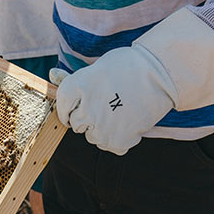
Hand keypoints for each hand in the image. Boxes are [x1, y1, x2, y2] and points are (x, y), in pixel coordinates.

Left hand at [50, 44, 175, 155]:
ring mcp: (100, 126)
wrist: (161, 73)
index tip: (78, 107)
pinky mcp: (117, 140)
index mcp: (76, 87)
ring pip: (93, 137)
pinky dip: (119, 138)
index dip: (69, 109)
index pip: (62, 106)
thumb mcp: (97, 68)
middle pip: (76, 124)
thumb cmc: (128, 67)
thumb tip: (52, 74)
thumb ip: (73, 78)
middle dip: (88, 118)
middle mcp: (84, 108)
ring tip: (120, 112)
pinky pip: (110, 146)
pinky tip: (129, 122)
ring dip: (103, 129)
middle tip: (108, 105)